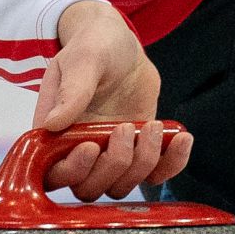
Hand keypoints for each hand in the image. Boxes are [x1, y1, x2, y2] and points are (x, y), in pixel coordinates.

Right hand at [32, 0, 195, 198]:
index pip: (54, 174)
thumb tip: (52, 123)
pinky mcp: (138, 151)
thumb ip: (72, 90)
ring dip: (142, 162)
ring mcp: (110, 155)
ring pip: (122, 186)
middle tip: (124, 127)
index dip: (73, 171)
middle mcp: (78, 151)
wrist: (121, 46)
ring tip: (152, 125)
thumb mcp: (83, 60)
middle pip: (89, 188)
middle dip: (113, 164)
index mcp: (55, 134)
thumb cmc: (93, 47)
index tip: (91, 145)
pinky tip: (182, 138)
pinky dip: (172, 164)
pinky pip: (154, 174)